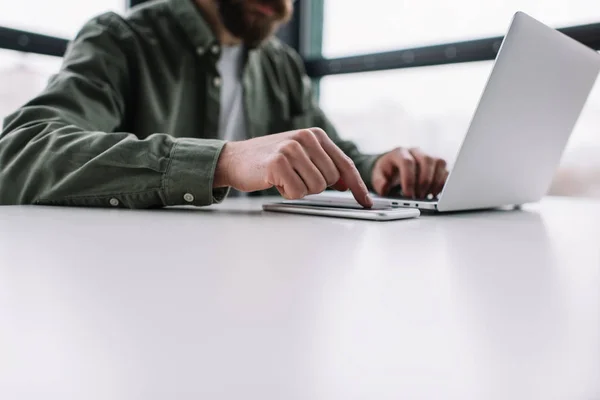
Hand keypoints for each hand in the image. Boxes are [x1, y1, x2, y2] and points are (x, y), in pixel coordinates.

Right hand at [214, 127, 372, 207]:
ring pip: (315, 188)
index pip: (344, 163)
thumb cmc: (268, 160)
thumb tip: (346, 183)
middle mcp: (305, 138)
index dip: (357, 185)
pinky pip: (297, 192)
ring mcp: (291, 149)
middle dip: (314, 186)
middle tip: (294, 178)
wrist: (234, 159)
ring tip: (284, 178)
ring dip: (299, 190)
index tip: (365, 201)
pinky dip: (286, 193)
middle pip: (331, 180)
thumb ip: (324, 166)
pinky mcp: (278, 163)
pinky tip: (275, 182)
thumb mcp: (300, 156)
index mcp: (315, 135)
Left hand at [372, 147, 447, 198]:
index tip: (408, 195)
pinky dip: (442, 184)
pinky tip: (434, 194)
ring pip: (439, 163)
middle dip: (424, 181)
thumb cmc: (388, 171)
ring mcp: (429, 156)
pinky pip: (446, 171)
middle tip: (419, 197)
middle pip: (427, 160)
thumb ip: (379, 183)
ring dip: (435, 183)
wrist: (394, 167)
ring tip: (426, 196)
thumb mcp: (378, 176)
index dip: (409, 179)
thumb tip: (384, 188)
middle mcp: (416, 151)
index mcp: (400, 152)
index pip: (407, 162)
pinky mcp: (438, 164)